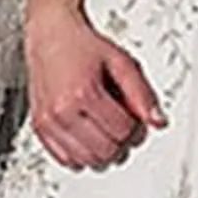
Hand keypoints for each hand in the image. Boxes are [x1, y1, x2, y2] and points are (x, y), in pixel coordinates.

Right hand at [23, 2, 164, 169]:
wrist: (51, 35)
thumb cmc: (83, 46)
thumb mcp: (121, 62)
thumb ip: (142, 93)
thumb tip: (157, 121)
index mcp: (84, 92)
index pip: (123, 131)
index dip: (136, 127)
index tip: (135, 116)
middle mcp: (62, 110)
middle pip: (106, 151)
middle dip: (122, 142)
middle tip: (124, 125)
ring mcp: (48, 121)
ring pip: (87, 161)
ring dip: (104, 153)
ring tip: (107, 131)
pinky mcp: (40, 128)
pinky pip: (66, 161)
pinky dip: (82, 156)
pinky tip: (89, 137)